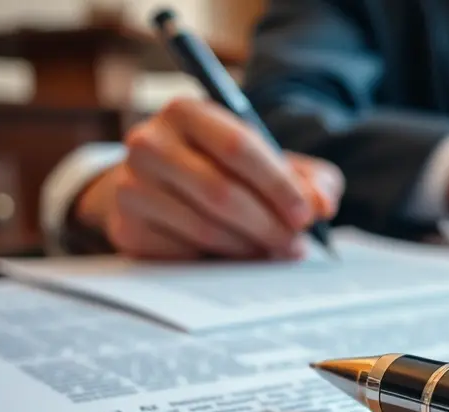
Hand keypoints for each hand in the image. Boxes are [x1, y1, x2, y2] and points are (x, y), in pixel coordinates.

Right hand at [75, 98, 343, 259]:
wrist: (154, 185)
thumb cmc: (223, 168)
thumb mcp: (268, 161)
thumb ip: (308, 177)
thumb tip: (322, 205)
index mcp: (186, 112)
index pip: (238, 147)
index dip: (278, 185)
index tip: (306, 215)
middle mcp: (149, 143)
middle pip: (221, 193)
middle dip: (268, 225)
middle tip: (296, 245)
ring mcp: (130, 186)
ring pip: (204, 229)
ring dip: (250, 248)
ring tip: (275, 252)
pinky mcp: (126, 227)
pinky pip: (184, 254)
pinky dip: (219, 261)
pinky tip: (238, 258)